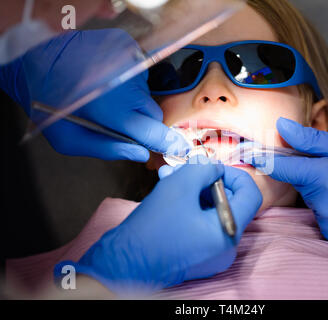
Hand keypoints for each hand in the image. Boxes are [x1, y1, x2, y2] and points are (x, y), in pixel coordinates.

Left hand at [2, 29, 188, 160]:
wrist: (35, 58)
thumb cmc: (49, 104)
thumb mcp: (70, 141)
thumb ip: (109, 150)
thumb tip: (141, 154)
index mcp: (114, 112)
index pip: (155, 132)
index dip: (168, 143)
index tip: (180, 150)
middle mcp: (128, 86)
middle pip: (153, 113)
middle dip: (143, 121)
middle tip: (121, 120)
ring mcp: (130, 63)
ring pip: (145, 92)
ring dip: (133, 99)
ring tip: (107, 95)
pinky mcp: (128, 48)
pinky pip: (139, 73)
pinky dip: (129, 81)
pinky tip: (109, 80)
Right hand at [55, 156, 261, 294]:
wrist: (123, 264)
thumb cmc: (152, 226)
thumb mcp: (180, 185)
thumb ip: (204, 169)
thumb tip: (214, 168)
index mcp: (228, 232)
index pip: (251, 195)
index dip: (234, 174)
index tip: (211, 168)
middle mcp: (226, 247)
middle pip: (230, 203)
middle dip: (207, 181)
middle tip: (186, 169)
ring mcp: (213, 255)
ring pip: (212, 212)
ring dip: (194, 191)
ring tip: (170, 177)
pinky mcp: (198, 256)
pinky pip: (202, 225)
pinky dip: (190, 206)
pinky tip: (169, 192)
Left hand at [248, 118, 327, 257]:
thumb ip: (311, 140)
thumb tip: (282, 127)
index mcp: (325, 176)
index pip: (283, 168)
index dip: (264, 160)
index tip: (249, 155)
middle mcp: (322, 202)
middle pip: (298, 182)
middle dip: (309, 173)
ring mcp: (327, 221)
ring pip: (309, 199)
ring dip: (319, 190)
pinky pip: (318, 215)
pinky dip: (327, 206)